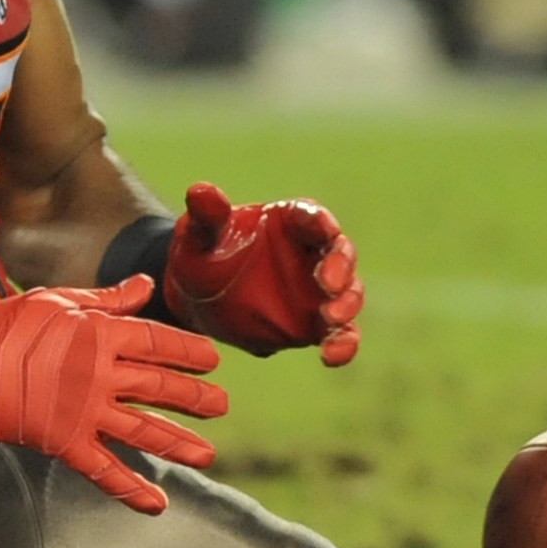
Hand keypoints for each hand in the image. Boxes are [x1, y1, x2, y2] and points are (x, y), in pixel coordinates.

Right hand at [0, 277, 226, 514]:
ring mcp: (83, 411)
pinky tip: (158, 504)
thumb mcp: (61, 299)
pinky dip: (131, 490)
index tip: (214, 360)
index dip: (189, 351)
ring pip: (142, 431)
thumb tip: (148, 284)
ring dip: (178, 443)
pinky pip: (104, 471)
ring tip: (208, 455)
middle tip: (222, 405)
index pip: (158, 341)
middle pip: (159, 387)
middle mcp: (98, 373)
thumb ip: (109, 299)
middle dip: (195, 398)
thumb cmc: (10, 322)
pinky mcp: (64, 442)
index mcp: (100, 333)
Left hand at [164, 182, 363, 365]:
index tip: (321, 228)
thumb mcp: (197, 235)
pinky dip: (344, 344)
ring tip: (331, 317)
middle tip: (327, 283)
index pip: (311, 216)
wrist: (199, 298)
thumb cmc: (202, 254)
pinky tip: (331, 356)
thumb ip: (206, 216)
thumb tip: (201, 191)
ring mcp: (318, 290)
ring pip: (349, 293)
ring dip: (346, 304)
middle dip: (340, 266)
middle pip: (340, 253)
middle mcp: (312, 252)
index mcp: (289, 222)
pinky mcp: (316, 323)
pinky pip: (340, 333)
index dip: (318, 221)